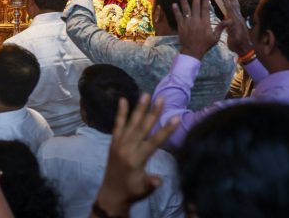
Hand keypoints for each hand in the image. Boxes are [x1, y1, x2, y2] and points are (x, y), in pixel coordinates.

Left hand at [95, 94, 178, 214]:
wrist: (112, 194)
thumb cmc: (132, 191)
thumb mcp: (144, 189)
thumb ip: (151, 182)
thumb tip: (159, 179)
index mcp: (137, 159)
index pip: (154, 141)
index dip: (166, 130)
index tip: (176, 118)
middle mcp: (128, 148)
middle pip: (143, 128)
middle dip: (153, 112)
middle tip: (161, 98)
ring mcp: (119, 143)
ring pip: (131, 123)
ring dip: (139, 108)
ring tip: (145, 94)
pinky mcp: (113, 142)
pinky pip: (117, 125)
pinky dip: (120, 113)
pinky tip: (123, 100)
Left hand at [174, 0, 225, 59]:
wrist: (192, 51)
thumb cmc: (205, 45)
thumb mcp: (215, 37)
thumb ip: (221, 27)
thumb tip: (230, 20)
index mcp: (205, 23)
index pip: (205, 9)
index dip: (205, 1)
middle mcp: (196, 21)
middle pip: (196, 7)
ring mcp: (188, 23)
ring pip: (186, 10)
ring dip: (184, 2)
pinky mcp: (181, 26)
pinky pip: (178, 16)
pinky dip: (176, 10)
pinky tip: (174, 4)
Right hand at [220, 0, 253, 55]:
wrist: (246, 50)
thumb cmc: (237, 45)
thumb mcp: (233, 39)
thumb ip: (231, 30)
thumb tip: (229, 20)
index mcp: (235, 22)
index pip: (230, 9)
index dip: (226, 1)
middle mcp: (239, 19)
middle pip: (233, 6)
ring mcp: (241, 21)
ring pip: (237, 8)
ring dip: (234, 0)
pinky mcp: (241, 23)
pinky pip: (238, 11)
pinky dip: (236, 6)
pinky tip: (234, 5)